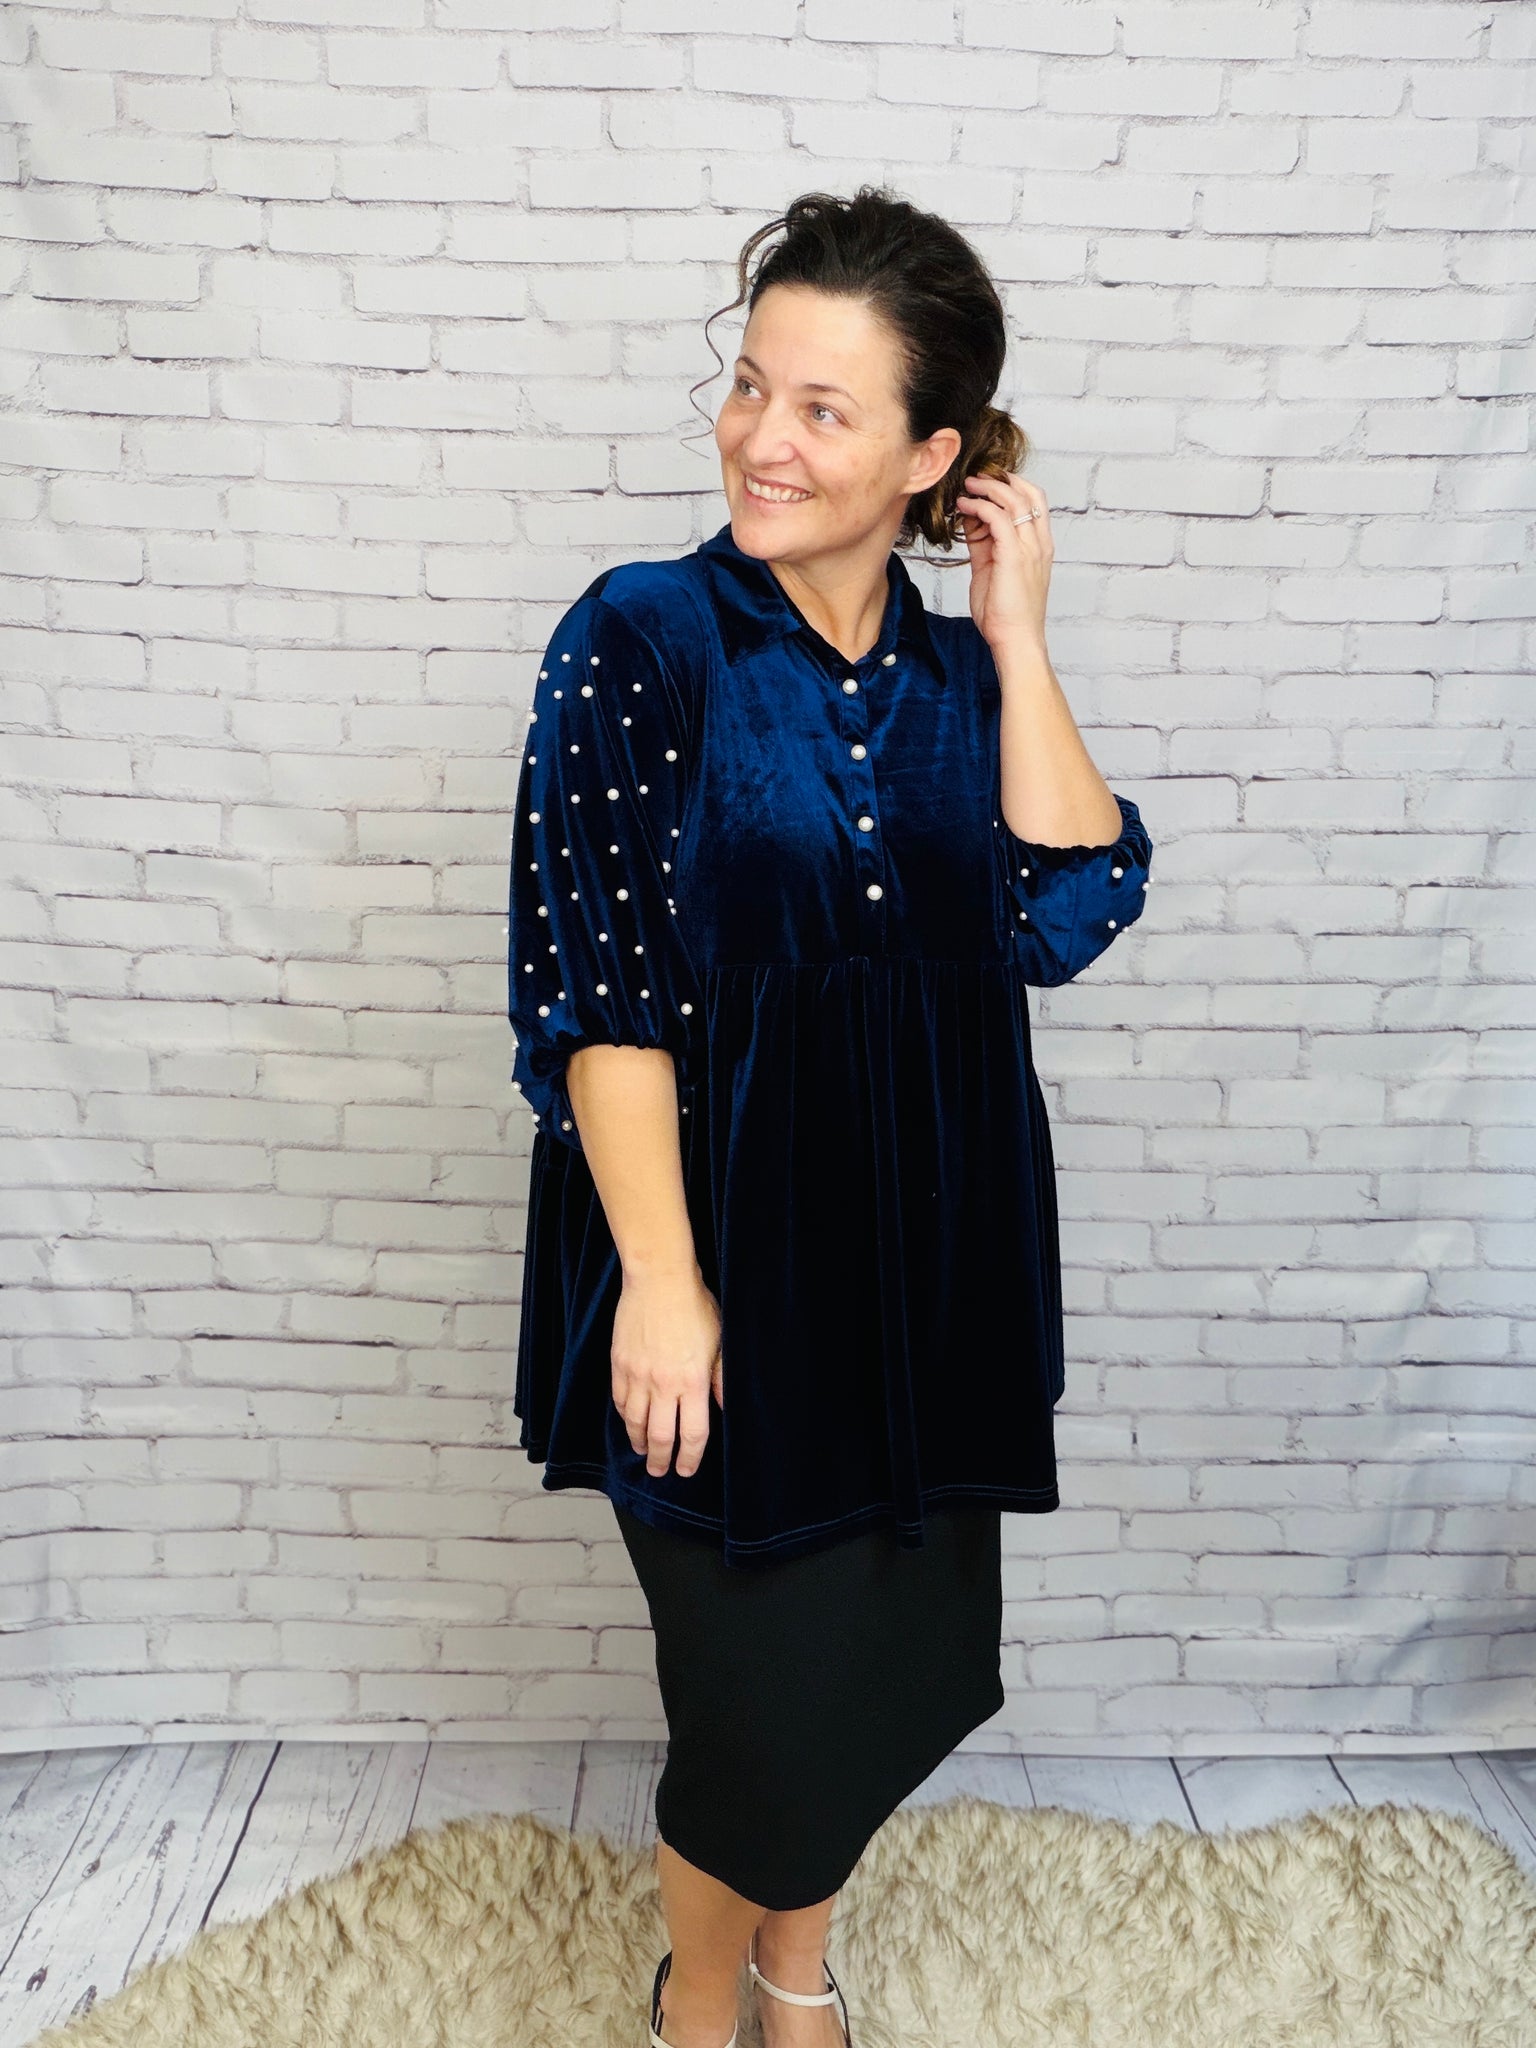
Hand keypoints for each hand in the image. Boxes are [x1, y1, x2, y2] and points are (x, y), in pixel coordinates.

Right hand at [611, 1267, 723, 1478]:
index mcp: (693, 1381)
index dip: (690, 1457)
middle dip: (661, 1460)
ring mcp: (638, 1375)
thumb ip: (721, 1379)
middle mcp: (664, 1384)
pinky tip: (630, 1422)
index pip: (693, 1433)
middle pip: (661, 1436)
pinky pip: (619, 1400)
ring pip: (635, 1422)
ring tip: (644, 1451)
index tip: (686, 1469)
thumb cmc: (695, 1307)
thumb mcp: (720, 1343)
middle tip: (660, 1471)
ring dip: (639, 1442)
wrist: (659, 1280)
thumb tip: (725, 1407)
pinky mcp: (619, 1364)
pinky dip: (624, 1417)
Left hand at [953, 469, 1052, 658]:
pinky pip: (998, 517)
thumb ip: (985, 545)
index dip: (1012, 486)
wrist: (1015, 640)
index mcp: (1039, 546)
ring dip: (988, 488)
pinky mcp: (1014, 555)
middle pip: (1030, 493)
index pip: (1035, 502)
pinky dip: (979, 506)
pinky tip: (964, 506)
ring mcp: (1029, 548)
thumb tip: (971, 522)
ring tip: (967, 485)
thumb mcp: (992, 570)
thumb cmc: (1005, 613)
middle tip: (977, 477)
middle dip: (1002, 479)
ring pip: (1014, 500)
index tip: (987, 484)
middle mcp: (1039, 543)